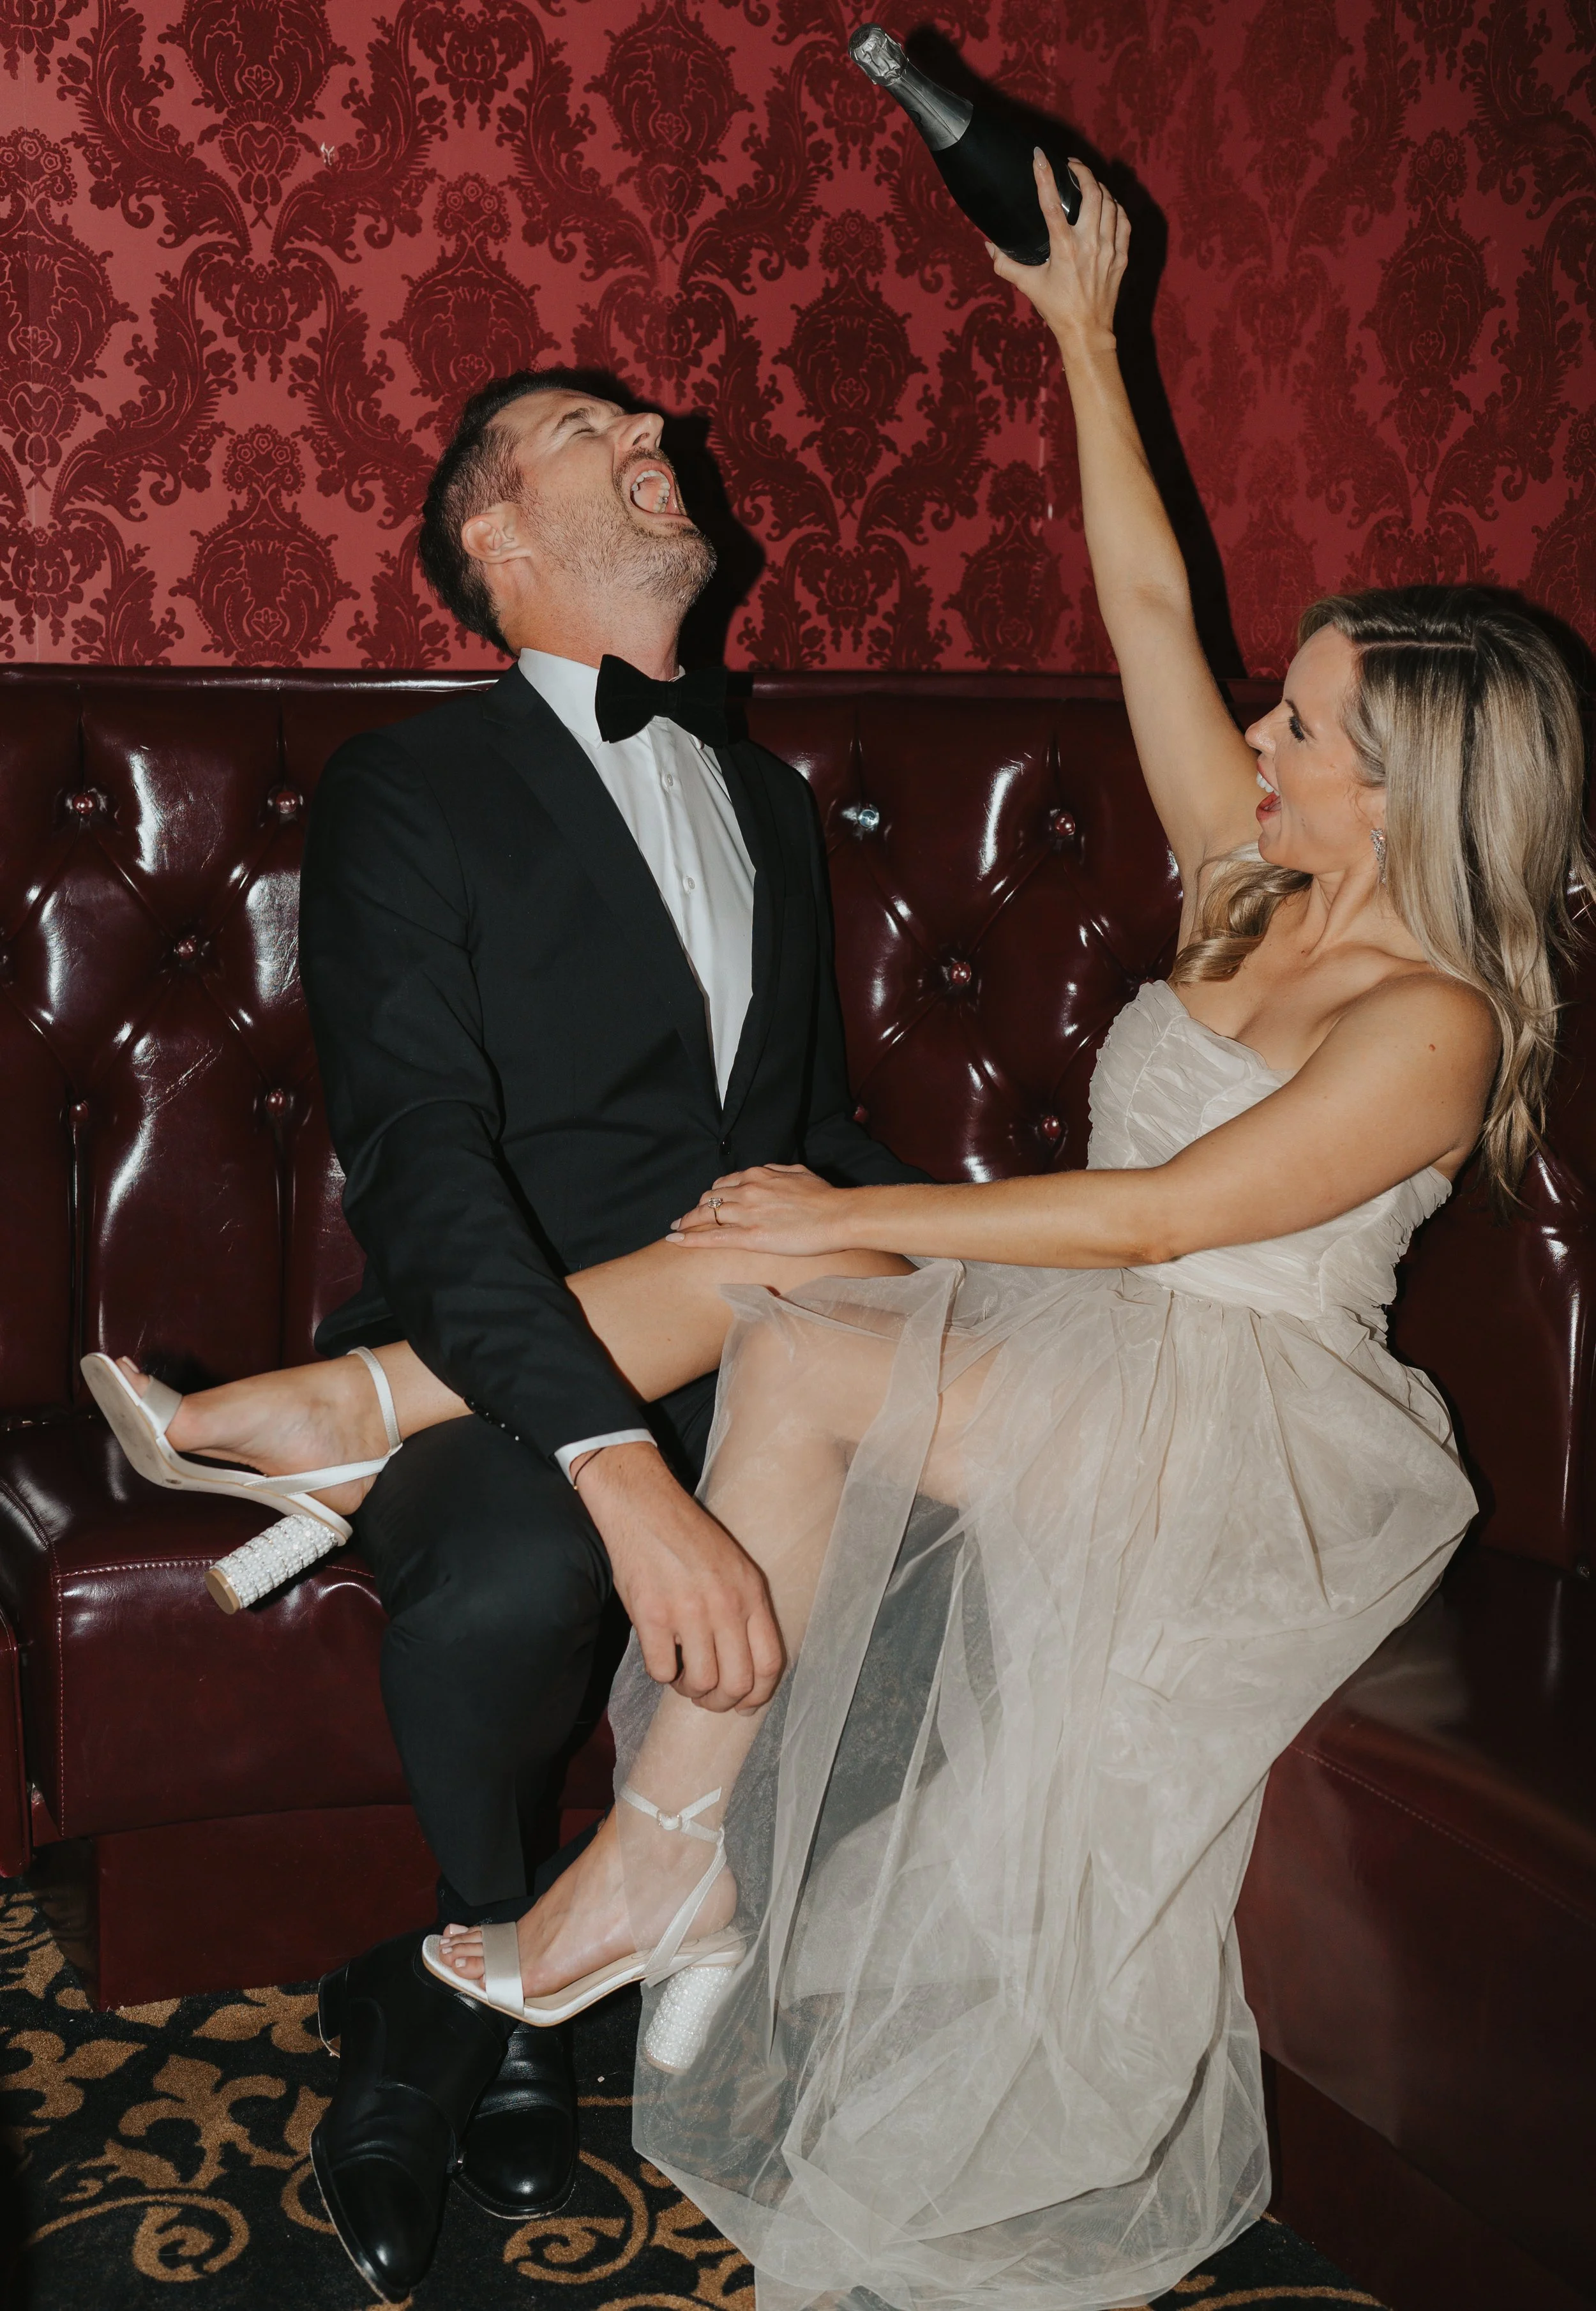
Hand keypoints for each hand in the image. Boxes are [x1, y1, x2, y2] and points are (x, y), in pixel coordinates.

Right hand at [574, 1441, 783, 1711]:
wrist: (645, 1506)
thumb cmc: (689, 1538)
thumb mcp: (734, 1567)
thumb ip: (744, 1611)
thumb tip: (747, 1667)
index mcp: (751, 1593)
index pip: (770, 1663)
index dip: (759, 1695)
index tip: (745, 1705)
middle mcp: (725, 1605)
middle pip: (737, 1683)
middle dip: (721, 1702)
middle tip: (707, 1696)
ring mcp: (688, 1611)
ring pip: (701, 1683)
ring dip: (690, 1690)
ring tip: (682, 1676)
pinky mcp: (651, 1615)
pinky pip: (662, 1671)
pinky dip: (662, 1674)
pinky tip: (660, 1656)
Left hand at [668, 1164, 855, 1254]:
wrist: (839, 1215)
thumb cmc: (825, 1197)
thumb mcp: (799, 1173)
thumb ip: (778, 1171)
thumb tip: (768, 1172)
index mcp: (758, 1175)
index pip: (724, 1184)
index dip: (712, 1195)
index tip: (707, 1202)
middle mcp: (747, 1190)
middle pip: (710, 1198)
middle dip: (695, 1209)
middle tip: (685, 1220)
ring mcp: (747, 1213)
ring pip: (707, 1215)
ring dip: (687, 1223)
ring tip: (676, 1231)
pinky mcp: (750, 1236)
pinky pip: (713, 1237)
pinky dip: (691, 1239)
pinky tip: (676, 1242)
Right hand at [987, 153, 1128, 353]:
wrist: (1086, 331)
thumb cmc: (1057, 309)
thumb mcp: (1028, 286)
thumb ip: (1005, 265)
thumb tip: (989, 246)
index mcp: (1064, 248)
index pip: (1051, 203)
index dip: (1044, 176)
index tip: (1039, 156)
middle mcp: (1089, 244)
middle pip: (1092, 193)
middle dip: (1083, 172)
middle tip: (1072, 166)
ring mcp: (1109, 249)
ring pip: (1110, 203)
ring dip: (1100, 187)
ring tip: (1090, 182)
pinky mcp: (1121, 257)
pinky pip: (1123, 222)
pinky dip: (1116, 208)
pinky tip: (1109, 204)